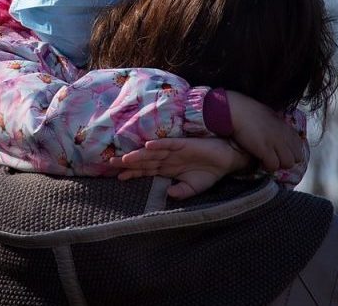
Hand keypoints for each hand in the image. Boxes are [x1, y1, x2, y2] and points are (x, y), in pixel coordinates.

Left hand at [109, 138, 251, 198]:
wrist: (226, 160)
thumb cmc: (209, 173)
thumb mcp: (193, 188)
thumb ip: (181, 192)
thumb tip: (168, 194)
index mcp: (167, 169)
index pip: (146, 171)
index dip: (133, 173)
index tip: (118, 177)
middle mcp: (167, 158)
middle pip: (144, 161)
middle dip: (128, 163)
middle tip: (111, 163)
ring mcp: (174, 150)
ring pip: (152, 152)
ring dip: (139, 154)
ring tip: (125, 158)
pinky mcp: (184, 144)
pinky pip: (169, 143)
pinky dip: (159, 144)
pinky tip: (148, 145)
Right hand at [225, 91, 302, 171]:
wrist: (237, 110)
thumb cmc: (249, 111)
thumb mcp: (269, 115)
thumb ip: (277, 126)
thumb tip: (279, 132)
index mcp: (286, 127)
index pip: (299, 146)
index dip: (291, 151)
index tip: (281, 152)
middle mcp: (284, 135)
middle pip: (297, 157)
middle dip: (287, 159)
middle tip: (275, 158)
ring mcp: (276, 143)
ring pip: (288, 164)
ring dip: (278, 164)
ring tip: (268, 161)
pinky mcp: (265, 150)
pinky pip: (274, 166)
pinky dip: (268, 166)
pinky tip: (261, 161)